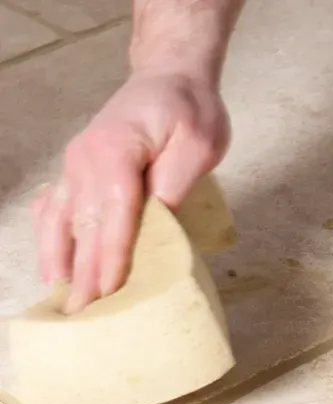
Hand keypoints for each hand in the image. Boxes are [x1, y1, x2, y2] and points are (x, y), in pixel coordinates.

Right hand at [32, 70, 229, 312]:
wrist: (168, 78)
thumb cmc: (189, 110)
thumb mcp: (199, 144)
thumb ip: (177, 182)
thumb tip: (160, 221)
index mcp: (115, 152)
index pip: (113, 215)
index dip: (110, 257)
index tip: (106, 291)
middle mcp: (85, 160)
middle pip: (83, 226)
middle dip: (81, 272)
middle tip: (81, 314)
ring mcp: (76, 165)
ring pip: (61, 220)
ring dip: (59, 260)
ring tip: (60, 299)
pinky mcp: (78, 171)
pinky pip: (56, 207)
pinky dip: (51, 237)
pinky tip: (51, 266)